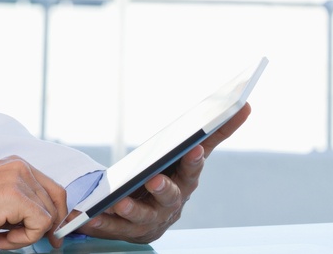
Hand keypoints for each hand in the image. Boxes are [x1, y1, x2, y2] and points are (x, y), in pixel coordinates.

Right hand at [0, 156, 68, 249]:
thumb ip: (20, 205)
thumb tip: (46, 225)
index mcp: (15, 165)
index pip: (53, 189)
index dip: (57, 215)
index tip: (53, 235)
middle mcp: (20, 167)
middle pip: (57, 201)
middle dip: (49, 228)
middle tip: (33, 242)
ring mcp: (18, 179)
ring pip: (48, 217)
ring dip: (26, 236)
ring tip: (0, 238)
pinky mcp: (15, 196)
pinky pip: (39, 226)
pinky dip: (22, 240)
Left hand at [78, 102, 250, 243]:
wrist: (150, 218)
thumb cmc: (171, 178)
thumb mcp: (187, 157)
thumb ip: (214, 134)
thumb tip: (243, 104)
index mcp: (185, 183)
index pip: (192, 171)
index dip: (194, 161)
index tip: (194, 149)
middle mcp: (171, 204)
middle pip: (170, 196)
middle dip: (164, 188)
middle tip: (154, 179)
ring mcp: (150, 219)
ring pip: (142, 216)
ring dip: (132, 209)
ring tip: (119, 202)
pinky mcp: (127, 230)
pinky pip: (114, 228)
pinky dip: (103, 223)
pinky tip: (90, 217)